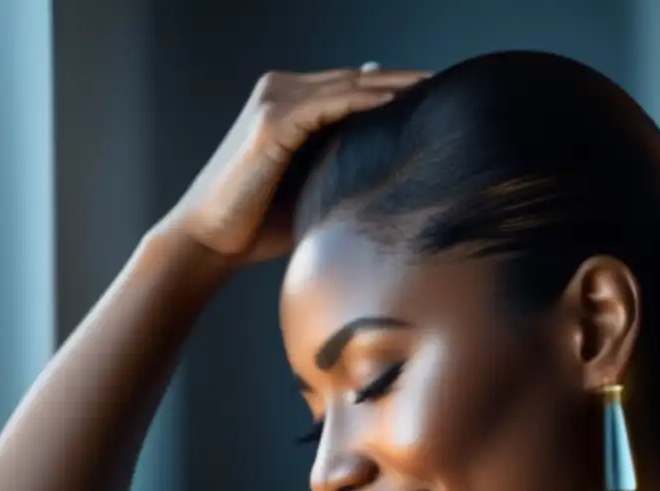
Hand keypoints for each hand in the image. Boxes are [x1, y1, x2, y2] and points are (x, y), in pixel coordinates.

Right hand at [159, 65, 428, 264]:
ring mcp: (274, 102)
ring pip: (348, 85)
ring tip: (435, 87)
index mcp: (292, 105)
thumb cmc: (261, 225)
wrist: (210, 241)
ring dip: (395, 85)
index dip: (396, 88)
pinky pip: (329, 104)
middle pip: (357, 79)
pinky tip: (397, 103)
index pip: (354, 87)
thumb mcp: (315, 189)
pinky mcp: (272, 121)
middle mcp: (281, 93)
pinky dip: (364, 101)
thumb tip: (388, 165)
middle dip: (404, 80)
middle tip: (448, 83)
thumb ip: (344, 167)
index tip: (438, 95)